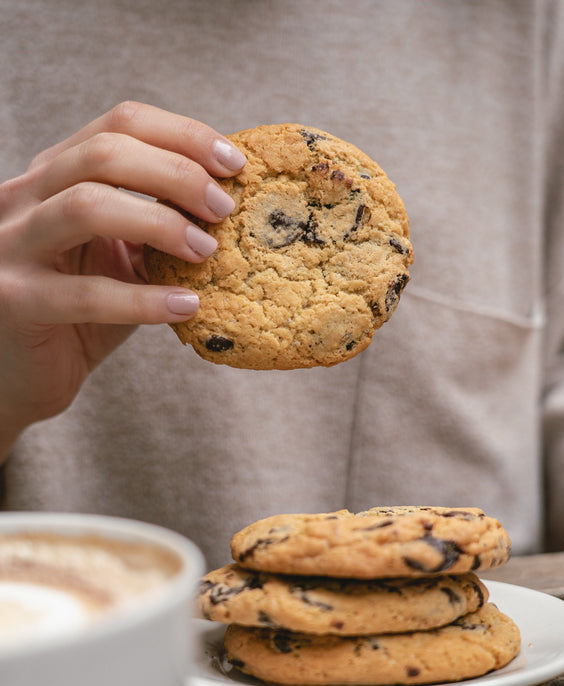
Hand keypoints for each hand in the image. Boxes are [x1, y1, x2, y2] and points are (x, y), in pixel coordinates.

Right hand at [0, 102, 245, 456]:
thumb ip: (156, 227)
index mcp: (54, 176)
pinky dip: (144, 300)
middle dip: (178, 174)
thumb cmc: (81, 314)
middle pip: (105, 154)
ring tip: (206, 252)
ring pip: (86, 206)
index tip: (234, 164)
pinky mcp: (15, 300)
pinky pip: (86, 294)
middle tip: (224, 208)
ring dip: (161, 224)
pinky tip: (187, 305)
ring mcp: (12, 246)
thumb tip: (228, 206)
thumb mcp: (121, 258)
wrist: (20, 375)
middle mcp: (24, 198)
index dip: (184, 136)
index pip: (120, 125)